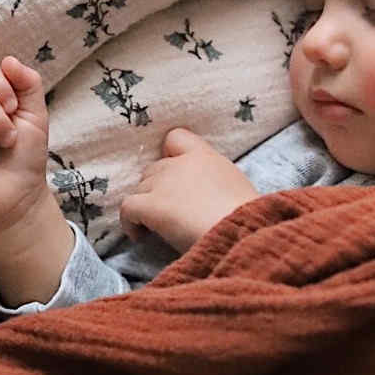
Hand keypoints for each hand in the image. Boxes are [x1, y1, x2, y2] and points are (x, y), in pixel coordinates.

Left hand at [118, 127, 257, 253]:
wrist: (242, 234)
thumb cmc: (247, 219)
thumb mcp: (237, 188)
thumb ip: (215, 182)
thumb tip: (205, 198)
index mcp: (205, 157)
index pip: (176, 138)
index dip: (169, 155)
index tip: (173, 177)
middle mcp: (180, 164)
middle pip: (153, 170)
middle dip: (156, 188)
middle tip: (166, 211)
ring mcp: (163, 183)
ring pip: (139, 189)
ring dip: (144, 206)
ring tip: (153, 227)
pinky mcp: (151, 205)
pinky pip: (127, 208)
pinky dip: (129, 222)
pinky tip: (139, 236)